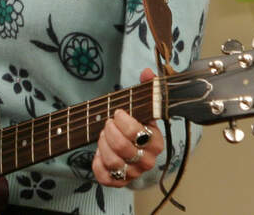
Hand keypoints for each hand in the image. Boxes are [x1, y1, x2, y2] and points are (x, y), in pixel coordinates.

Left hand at [92, 68, 164, 187]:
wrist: (129, 147)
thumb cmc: (135, 124)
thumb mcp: (140, 106)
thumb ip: (145, 88)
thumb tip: (147, 72)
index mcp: (156, 142)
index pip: (138, 134)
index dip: (123, 122)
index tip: (117, 113)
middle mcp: (147, 161)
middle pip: (123, 148)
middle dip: (109, 131)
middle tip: (107, 123)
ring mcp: (133, 173)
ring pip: (113, 162)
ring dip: (102, 145)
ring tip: (103, 136)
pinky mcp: (119, 182)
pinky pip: (105, 177)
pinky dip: (97, 164)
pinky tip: (98, 153)